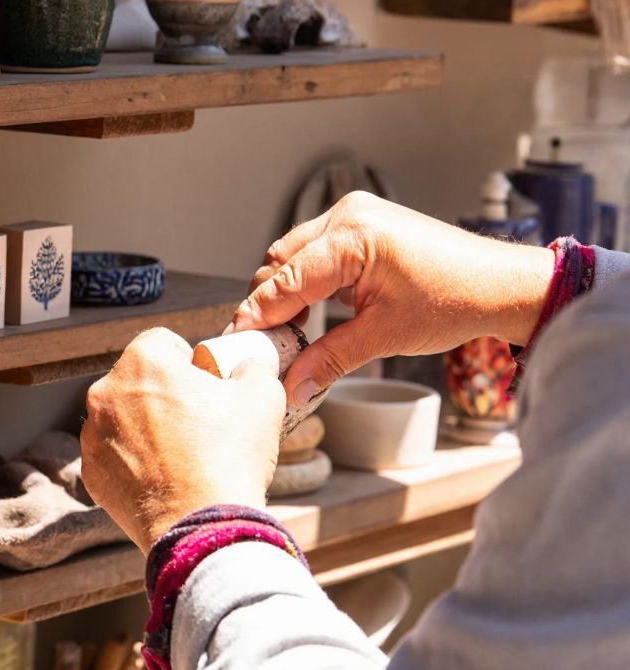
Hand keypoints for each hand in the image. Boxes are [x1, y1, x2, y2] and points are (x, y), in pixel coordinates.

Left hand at [81, 328, 284, 549]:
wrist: (202, 525)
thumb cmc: (229, 456)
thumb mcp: (262, 396)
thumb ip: (252, 368)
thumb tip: (249, 366)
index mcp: (142, 362)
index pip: (164, 343)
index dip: (190, 362)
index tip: (205, 386)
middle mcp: (105, 392)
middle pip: (139, 381)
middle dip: (165, 395)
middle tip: (198, 423)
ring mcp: (92, 435)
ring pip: (124, 419)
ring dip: (147, 429)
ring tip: (183, 455)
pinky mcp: (91, 472)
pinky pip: (114, 456)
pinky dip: (134, 462)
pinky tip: (165, 478)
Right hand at [231, 192, 553, 405]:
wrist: (501, 285)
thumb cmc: (455, 301)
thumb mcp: (383, 337)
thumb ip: (328, 359)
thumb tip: (290, 386)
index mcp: (353, 236)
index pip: (285, 279)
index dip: (257, 314)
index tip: (237, 341)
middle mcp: (349, 215)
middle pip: (280, 261)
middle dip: (268, 302)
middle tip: (264, 344)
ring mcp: (356, 215)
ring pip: (294, 255)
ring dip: (286, 291)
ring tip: (289, 331)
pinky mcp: (363, 224)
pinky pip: (316, 251)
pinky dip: (307, 280)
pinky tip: (313, 311)